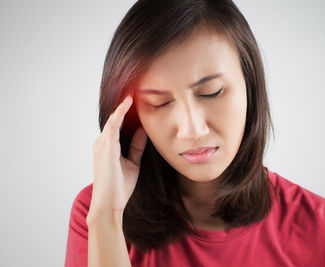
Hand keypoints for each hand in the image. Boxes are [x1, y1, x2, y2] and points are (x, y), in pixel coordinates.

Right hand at [88, 95, 147, 218]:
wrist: (110, 204)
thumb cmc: (120, 186)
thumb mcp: (133, 162)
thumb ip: (136, 146)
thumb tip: (144, 130)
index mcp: (108, 146)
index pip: (118, 124)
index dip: (126, 112)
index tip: (137, 99)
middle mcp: (102, 142)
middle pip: (115, 119)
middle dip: (124, 105)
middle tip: (136, 88)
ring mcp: (102, 144)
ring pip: (113, 119)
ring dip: (123, 105)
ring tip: (133, 90)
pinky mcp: (105, 147)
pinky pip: (113, 125)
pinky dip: (120, 113)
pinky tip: (128, 102)